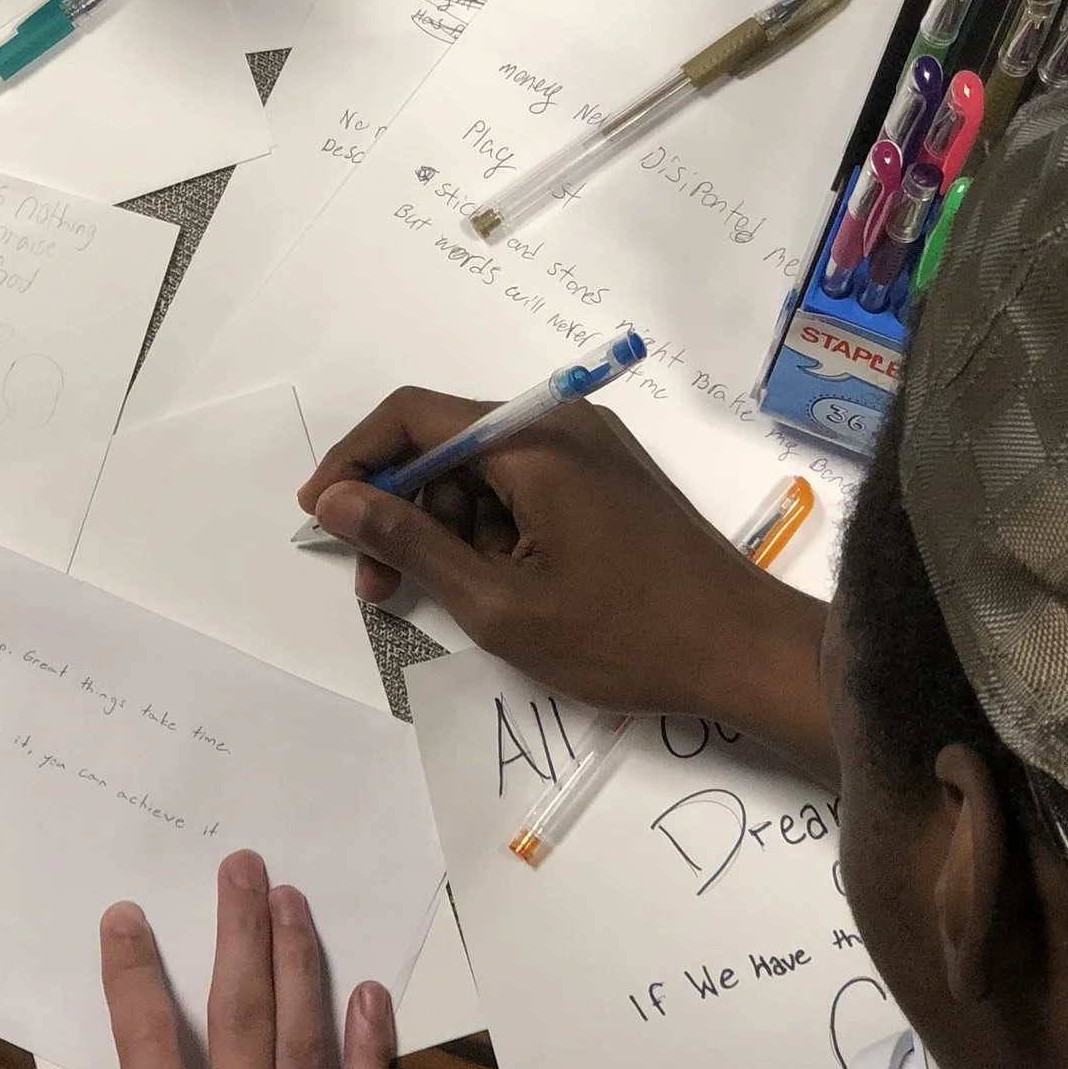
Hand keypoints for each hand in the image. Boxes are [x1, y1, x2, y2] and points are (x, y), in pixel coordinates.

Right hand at [8, 852, 392, 1068]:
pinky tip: (368, 994)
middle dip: (239, 935)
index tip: (126, 916)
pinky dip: (369, 1050)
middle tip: (242, 866)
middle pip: (242, 1020)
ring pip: (305, 1049)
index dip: (132, 973)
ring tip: (294, 902)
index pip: (147, 1042)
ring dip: (300, 967)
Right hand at [298, 389, 834, 783]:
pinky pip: (523, 489)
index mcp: (533, 439)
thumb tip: (337, 499)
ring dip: (443, 530)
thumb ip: (409, 544)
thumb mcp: (497, 601)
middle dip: (398, 510)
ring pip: (482, 473)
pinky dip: (489, 532)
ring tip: (435, 601)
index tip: (321, 519)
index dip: (355, 462)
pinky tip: (488, 589)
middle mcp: (561, 425)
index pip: (412, 416)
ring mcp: (590, 452)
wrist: (746, 652)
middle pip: (446, 445)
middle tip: (374, 587)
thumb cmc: (624, 635)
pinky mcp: (607, 482)